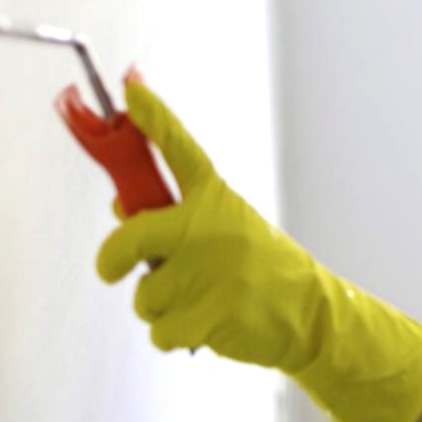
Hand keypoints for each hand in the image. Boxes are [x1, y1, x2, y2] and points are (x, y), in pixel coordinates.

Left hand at [96, 77, 421, 421]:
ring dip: (158, 306)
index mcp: (215, 198)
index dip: (152, 115)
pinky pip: (160, 329)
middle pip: (130, 237)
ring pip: (144, 295)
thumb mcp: (226, 227)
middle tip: (111, 269)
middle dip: (111, 259)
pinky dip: (174, 334)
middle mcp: (209, 227)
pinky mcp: (210, 313)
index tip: (130, 88)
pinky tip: (205, 324)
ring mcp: (209, 271)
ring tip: (197, 300)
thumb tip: (120, 210)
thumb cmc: (259, 266)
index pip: (179, 148)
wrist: (309, 313)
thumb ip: (174, 215)